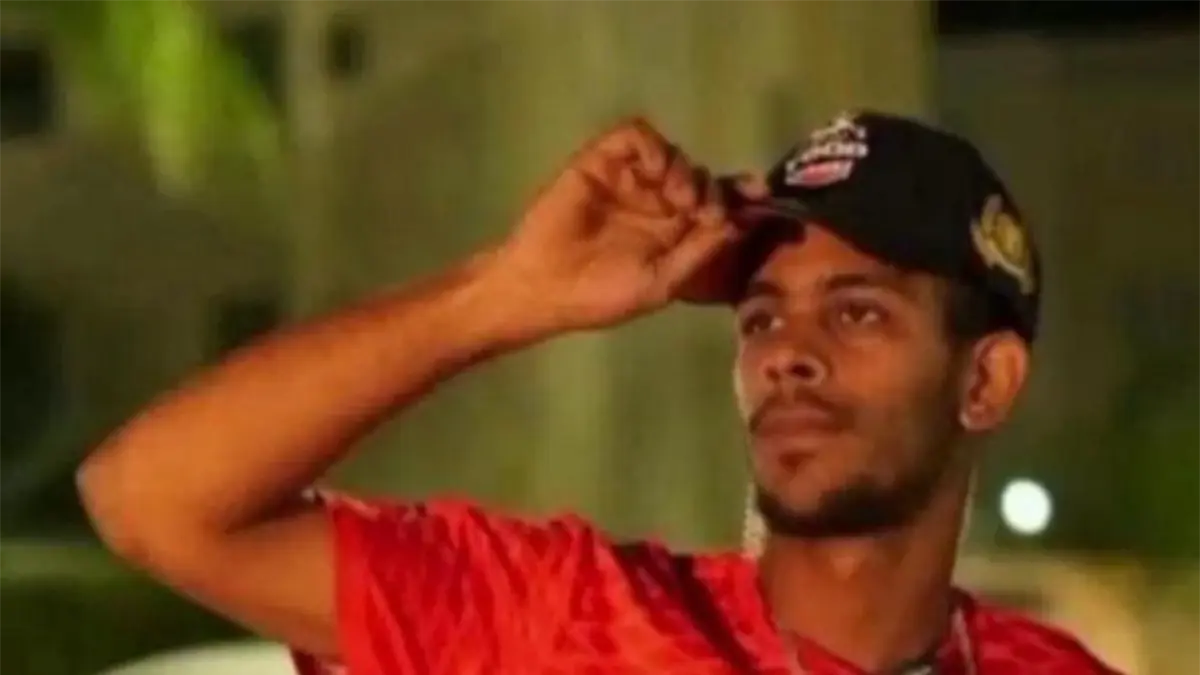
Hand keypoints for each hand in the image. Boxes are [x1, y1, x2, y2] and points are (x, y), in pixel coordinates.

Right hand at [491, 118, 765, 332]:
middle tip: (703, 211)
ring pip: (671, 153)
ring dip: (684, 170)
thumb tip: (739, 222)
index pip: (715, 202)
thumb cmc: (598, 296)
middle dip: (711, 188)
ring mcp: (628, 179)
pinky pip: (635, 136)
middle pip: (699, 174)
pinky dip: (653, 147)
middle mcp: (655, 200)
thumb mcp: (661, 282)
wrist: (542, 289)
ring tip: (679, 199)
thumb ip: (699, 252)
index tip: (760, 195)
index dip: (739, 194)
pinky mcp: (600, 161)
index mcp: (673, 231)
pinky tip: (658, 172)